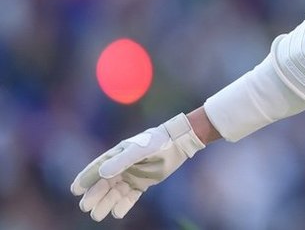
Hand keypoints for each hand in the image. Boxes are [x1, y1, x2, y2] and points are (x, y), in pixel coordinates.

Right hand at [70, 113, 204, 220]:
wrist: (176, 144)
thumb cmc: (156, 142)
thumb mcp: (138, 150)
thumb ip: (121, 161)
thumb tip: (102, 173)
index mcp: (115, 156)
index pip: (96, 169)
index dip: (85, 179)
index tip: (75, 190)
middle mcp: (120, 167)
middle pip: (103, 185)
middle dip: (94, 196)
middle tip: (85, 207)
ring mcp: (131, 176)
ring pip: (115, 193)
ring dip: (106, 203)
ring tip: (97, 215)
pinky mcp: (142, 184)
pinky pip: (130, 197)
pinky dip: (124, 205)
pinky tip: (117, 213)